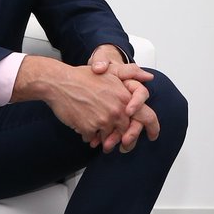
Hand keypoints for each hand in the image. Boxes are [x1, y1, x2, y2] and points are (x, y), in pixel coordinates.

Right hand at [12, 56, 156, 152]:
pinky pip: (93, 138)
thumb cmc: (83, 77)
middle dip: (121, 137)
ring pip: (109, 137)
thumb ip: (131, 75)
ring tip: (94, 128)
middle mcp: (117, 110)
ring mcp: (104, 120)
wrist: (60, 83)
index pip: (146, 116)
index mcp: (125, 96)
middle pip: (126, 130)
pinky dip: (89, 135)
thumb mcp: (111, 73)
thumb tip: (149, 76)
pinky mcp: (90, 128)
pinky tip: (82, 125)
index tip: (153, 136)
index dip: (152, 128)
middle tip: (113, 140)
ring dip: (102, 136)